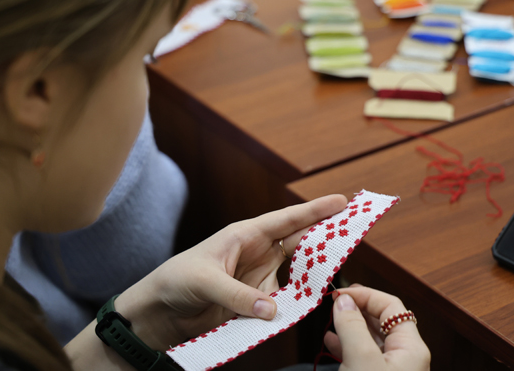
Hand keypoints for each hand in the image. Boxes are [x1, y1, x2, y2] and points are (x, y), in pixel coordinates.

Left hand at [116, 194, 347, 350]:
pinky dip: (298, 302)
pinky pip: (285, 300)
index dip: (314, 210)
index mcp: (245, 235)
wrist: (158, 313)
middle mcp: (257, 254)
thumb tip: (271, 311)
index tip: (342, 201)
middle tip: (355, 229)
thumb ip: (237, 295)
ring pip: (298, 272)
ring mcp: (259, 278)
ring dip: (316, 271)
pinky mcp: (256, 302)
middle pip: (300, 241)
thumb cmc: (175, 282)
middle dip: (326, 234)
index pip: (286, 219)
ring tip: (337, 268)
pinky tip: (309, 302)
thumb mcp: (203, 281)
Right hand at [325, 285, 430, 370]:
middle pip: (382, 321)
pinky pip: (364, 357)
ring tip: (332, 320)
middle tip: (336, 301)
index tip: (339, 293)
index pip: (391, 307)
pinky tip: (332, 341)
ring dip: (351, 327)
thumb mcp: (361, 359)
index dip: (365, 295)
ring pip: (372, 340)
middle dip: (358, 308)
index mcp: (411, 348)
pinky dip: (348, 346)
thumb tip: (344, 301)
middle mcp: (406, 358)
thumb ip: (352, 327)